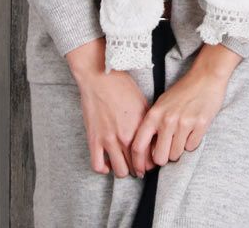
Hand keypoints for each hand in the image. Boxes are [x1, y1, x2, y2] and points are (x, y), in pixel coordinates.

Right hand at [66, 37, 155, 177]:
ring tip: (125, 165)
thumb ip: (148, 122)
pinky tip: (108, 163)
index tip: (151, 161)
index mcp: (140, 127)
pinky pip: (98, 165)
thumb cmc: (122, 86)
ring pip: (119, 171)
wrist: (100, 77)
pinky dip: (104, 169)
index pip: (150, 156)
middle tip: (139, 165)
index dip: (152, 162)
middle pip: (136, 166)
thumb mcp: (143, 102)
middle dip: (140, 168)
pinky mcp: (93, 139)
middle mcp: (125, 137)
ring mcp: (108, 140)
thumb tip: (155, 137)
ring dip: (124, 170)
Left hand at [129, 43, 241, 176]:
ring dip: (179, 149)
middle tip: (169, 148)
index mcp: (154, 114)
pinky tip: (193, 128)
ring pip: (176, 155)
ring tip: (183, 133)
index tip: (140, 171)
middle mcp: (167, 120)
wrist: (206, 77)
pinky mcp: (200, 125)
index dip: (137, 163)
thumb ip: (153, 125)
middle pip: (159, 157)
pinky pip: (192, 147)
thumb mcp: (161, 104)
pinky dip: (192, 142)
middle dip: (164, 157)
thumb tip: (148, 151)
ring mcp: (184, 123)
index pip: (138, 146)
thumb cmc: (182, 91)